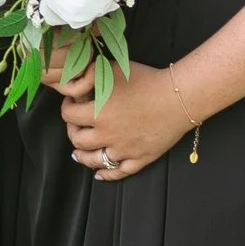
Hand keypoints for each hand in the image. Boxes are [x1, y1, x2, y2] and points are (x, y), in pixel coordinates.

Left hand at [58, 59, 192, 183]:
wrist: (178, 97)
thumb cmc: (146, 80)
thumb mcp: (113, 70)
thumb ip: (92, 74)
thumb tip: (78, 76)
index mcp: (98, 113)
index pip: (69, 116)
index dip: (66, 108)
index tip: (71, 103)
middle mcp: (107, 135)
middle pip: (78, 141)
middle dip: (72, 132)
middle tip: (76, 125)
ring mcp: (124, 149)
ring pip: (95, 161)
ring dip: (83, 157)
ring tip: (77, 154)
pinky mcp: (141, 158)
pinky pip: (120, 172)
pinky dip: (106, 175)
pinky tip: (99, 175)